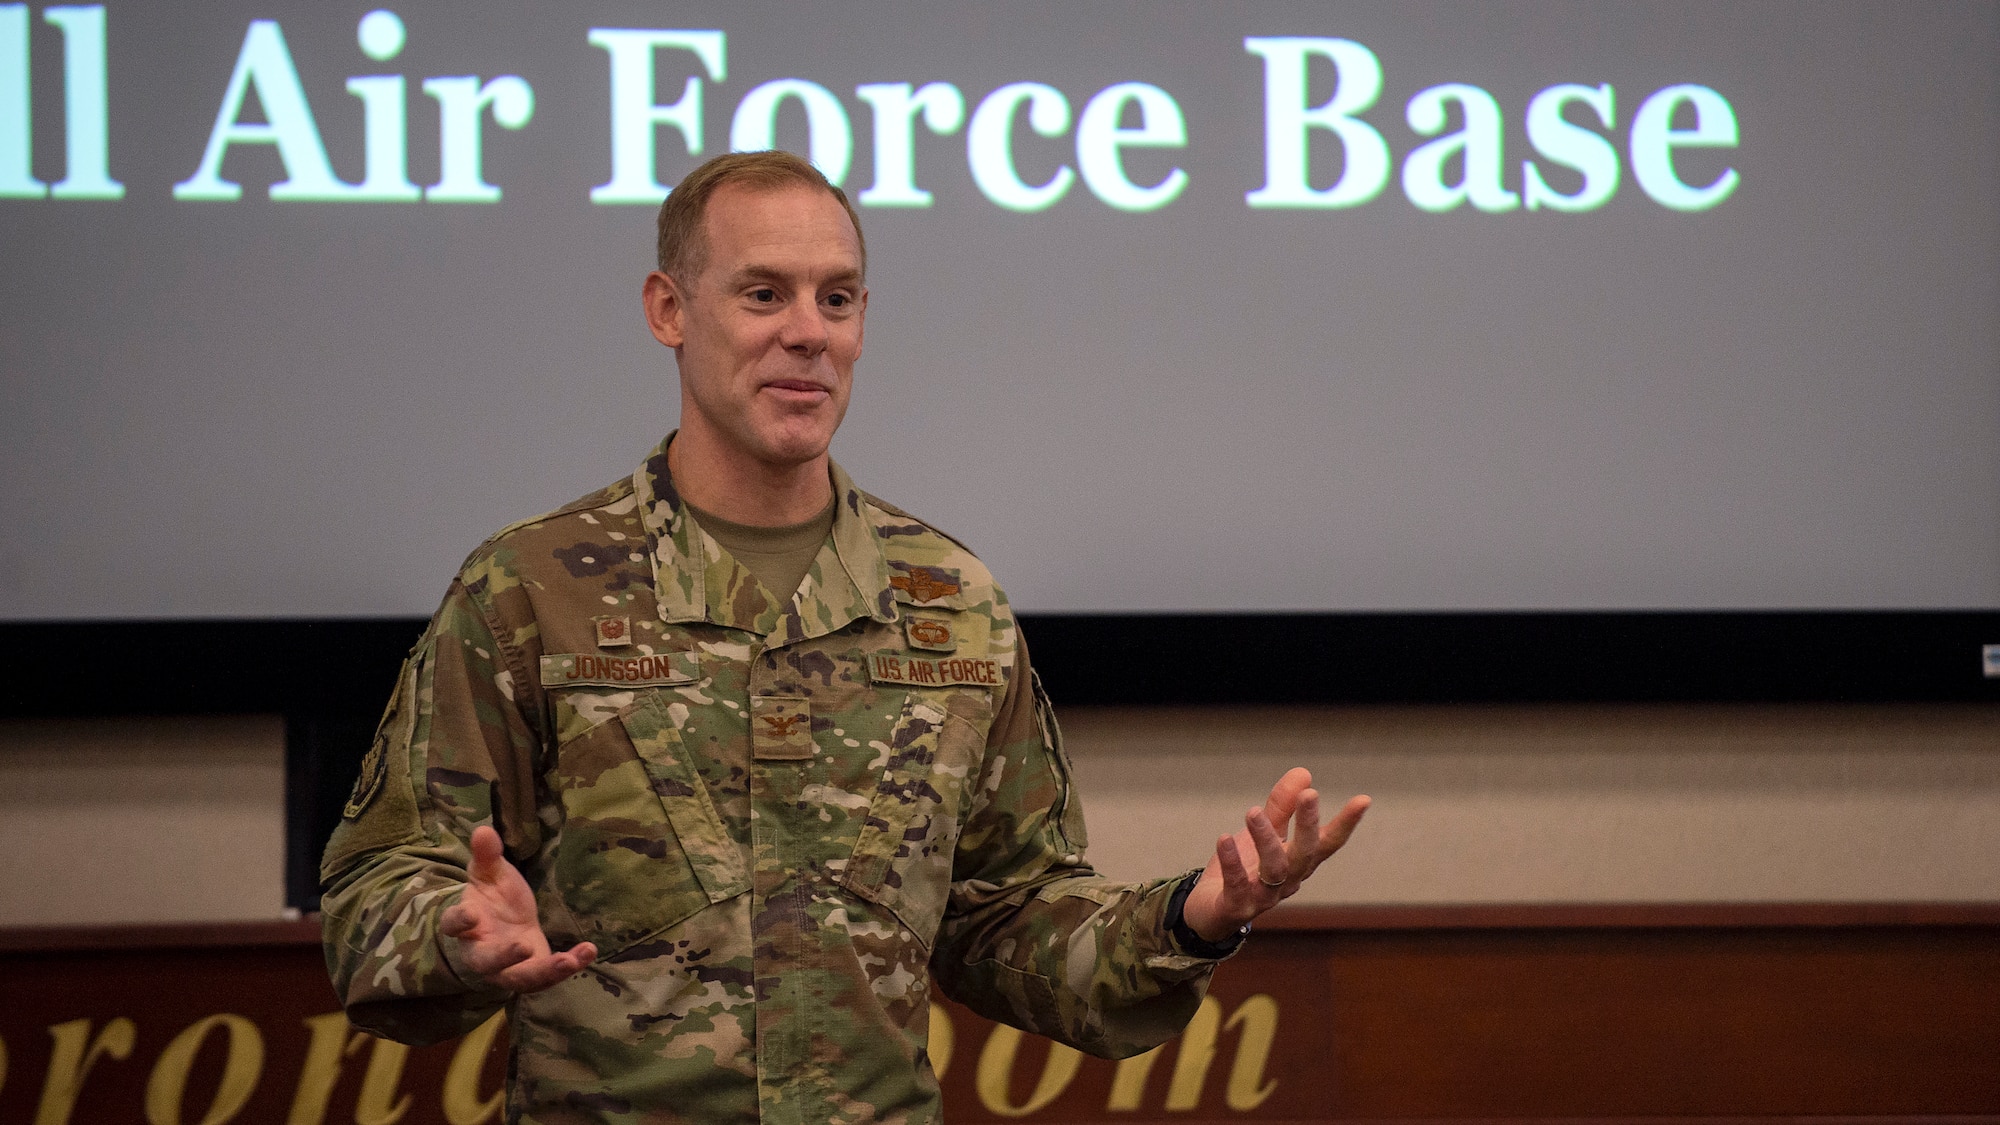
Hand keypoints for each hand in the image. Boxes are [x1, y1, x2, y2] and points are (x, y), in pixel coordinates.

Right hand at [438, 825, 596, 991]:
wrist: (504, 926)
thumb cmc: (492, 898)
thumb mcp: (490, 874)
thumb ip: (487, 855)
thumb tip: (483, 829)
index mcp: (466, 925)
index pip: (454, 924)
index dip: (459, 920)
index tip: (471, 914)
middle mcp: (481, 953)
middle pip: (486, 961)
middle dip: (504, 956)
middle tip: (523, 946)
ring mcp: (506, 969)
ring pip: (519, 978)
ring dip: (544, 971)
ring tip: (568, 960)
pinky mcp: (531, 975)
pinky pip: (547, 977)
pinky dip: (568, 966)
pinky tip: (588, 951)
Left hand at [1181, 768, 1368, 942]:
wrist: (1209, 913)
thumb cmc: (1244, 870)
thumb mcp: (1263, 834)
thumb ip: (1281, 807)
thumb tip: (1305, 773)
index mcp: (1299, 862)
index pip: (1328, 842)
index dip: (1346, 823)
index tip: (1364, 799)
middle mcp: (1288, 881)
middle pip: (1305, 854)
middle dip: (1309, 825)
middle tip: (1310, 794)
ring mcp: (1264, 897)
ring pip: (1274, 869)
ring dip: (1266, 839)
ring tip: (1253, 811)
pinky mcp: (1237, 907)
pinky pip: (1237, 885)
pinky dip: (1232, 862)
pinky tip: (1224, 839)